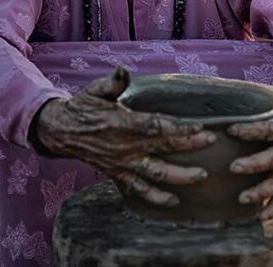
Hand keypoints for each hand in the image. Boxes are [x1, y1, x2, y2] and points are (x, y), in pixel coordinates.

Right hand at [35, 67, 215, 206]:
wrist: (61, 132)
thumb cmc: (83, 107)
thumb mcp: (94, 90)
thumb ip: (113, 83)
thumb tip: (123, 71)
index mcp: (123, 123)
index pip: (156, 126)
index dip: (179, 127)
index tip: (200, 126)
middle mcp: (125, 146)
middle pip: (162, 147)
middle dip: (189, 146)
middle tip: (211, 142)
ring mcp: (122, 163)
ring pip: (155, 173)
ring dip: (179, 176)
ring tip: (201, 176)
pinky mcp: (118, 175)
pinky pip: (138, 190)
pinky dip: (155, 197)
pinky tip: (173, 202)